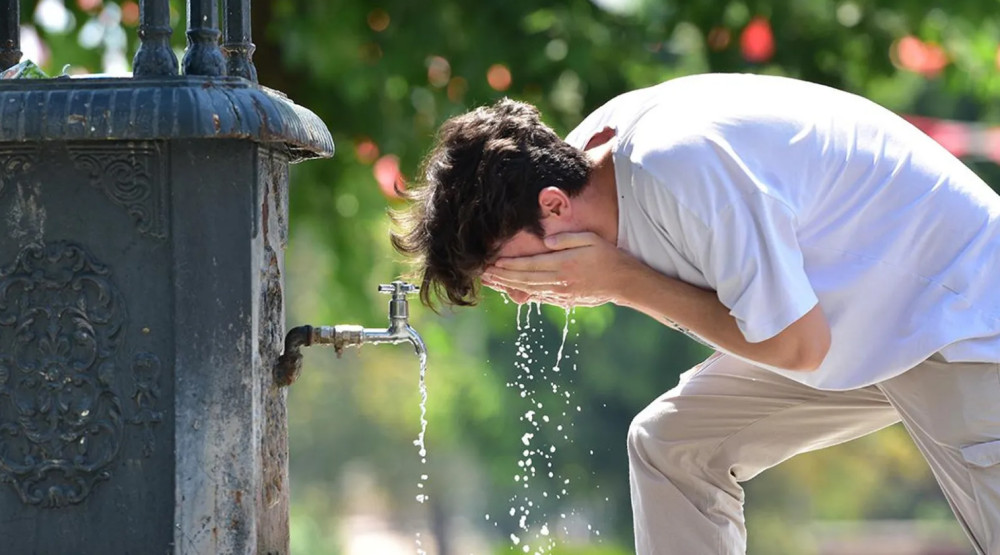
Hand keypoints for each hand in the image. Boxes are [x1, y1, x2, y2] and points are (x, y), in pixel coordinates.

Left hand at [483, 232, 640, 307]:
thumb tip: (545, 240)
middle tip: (484, 274)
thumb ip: (567, 239)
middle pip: (524, 279)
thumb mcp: (590, 239)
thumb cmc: (608, 256)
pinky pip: (539, 297)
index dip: (509, 265)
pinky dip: (523, 294)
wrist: (624, 282)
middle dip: (502, 276)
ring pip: (528, 289)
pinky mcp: (564, 300)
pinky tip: (512, 290)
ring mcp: (561, 292)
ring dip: (508, 286)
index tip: (493, 262)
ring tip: (492, 282)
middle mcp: (559, 280)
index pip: (529, 265)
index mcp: (563, 264)